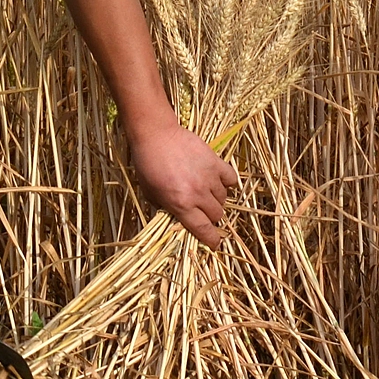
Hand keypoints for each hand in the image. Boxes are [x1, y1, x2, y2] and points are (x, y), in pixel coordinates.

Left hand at [127, 119, 236, 247]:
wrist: (156, 135)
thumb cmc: (147, 165)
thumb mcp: (149, 193)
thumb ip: (166, 209)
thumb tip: (178, 219)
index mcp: (180, 204)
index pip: (203, 229)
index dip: (211, 240)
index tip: (214, 243)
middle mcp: (198, 193)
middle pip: (217, 215)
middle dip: (211, 217)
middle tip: (204, 212)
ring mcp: (209, 177)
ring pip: (224, 198)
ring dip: (217, 200)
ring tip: (207, 194)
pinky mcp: (215, 161)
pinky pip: (231, 179)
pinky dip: (228, 183)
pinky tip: (219, 181)